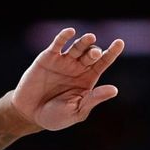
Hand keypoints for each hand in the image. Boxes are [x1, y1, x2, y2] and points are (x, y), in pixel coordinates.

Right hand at [10, 28, 124, 131]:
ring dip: (84, 42)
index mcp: (88, 79)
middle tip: (95, 54)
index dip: (112, 52)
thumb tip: (114, 90)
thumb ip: (94, 99)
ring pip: (77, 47)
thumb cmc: (55, 117)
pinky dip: (63, 37)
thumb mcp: (77, 111)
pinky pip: (57, 44)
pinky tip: (70, 32)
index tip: (120, 42)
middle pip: (91, 54)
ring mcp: (63, 61)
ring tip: (90, 38)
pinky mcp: (48, 57)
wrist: (29, 114)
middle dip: (94, 52)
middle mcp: (77, 67)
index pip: (103, 62)